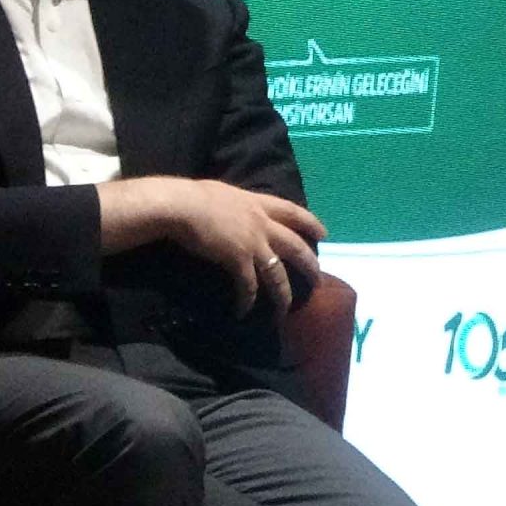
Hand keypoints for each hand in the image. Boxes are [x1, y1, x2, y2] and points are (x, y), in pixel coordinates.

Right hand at [101, 177, 325, 319]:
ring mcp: (253, 243)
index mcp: (258, 203)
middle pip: (295, 247)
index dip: (311, 222)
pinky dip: (247, 300)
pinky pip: (249, 286)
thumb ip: (235, 204)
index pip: (293, 211)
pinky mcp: (238, 260)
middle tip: (319, 280)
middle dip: (310, 265)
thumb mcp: (223, 193)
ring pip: (277, 274)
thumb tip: (231, 207)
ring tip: (285, 309)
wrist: (180, 205)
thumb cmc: (193, 196)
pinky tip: (244, 311)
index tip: (324, 233)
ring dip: (283, 294)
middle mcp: (262, 224)